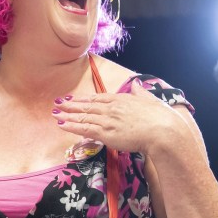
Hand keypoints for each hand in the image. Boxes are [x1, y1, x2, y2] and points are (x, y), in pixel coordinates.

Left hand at [52, 80, 186, 155]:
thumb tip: (137, 84)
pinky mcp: (106, 133)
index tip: (72, 98)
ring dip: (67, 115)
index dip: (83, 98)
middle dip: (70, 105)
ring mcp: (108, 120)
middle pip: (87, 105)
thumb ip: (141, 92)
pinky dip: (72, 126)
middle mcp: (111, 108)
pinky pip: (85, 129)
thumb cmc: (160, 118)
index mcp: (121, 99)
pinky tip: (62, 124)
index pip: (97, 98)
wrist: (163, 130)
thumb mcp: (150, 100)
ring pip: (83, 116)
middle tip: (57, 103)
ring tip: (55, 113)